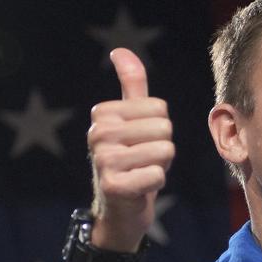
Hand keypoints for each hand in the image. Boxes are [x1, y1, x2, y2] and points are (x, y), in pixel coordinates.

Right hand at [86, 48, 174, 250]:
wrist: (119, 210)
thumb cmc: (131, 161)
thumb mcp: (131, 122)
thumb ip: (131, 86)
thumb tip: (120, 50)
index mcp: (102, 114)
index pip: (159, 107)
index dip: (159, 128)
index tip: (140, 142)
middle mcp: (97, 134)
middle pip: (164, 128)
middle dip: (163, 147)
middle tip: (143, 161)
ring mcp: (103, 161)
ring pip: (164, 150)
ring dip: (160, 166)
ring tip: (141, 173)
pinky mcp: (113, 186)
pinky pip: (157, 175)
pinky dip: (156, 184)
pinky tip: (139, 190)